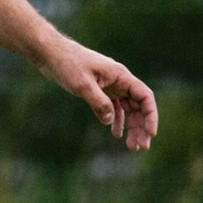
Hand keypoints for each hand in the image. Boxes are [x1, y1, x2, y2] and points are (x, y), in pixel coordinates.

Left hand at [42, 39, 157, 150]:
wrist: (52, 55)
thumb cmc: (68, 64)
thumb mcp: (83, 85)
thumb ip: (98, 102)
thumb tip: (109, 121)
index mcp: (120, 76)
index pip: (145, 96)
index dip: (151, 115)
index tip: (151, 133)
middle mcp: (119, 80)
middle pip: (138, 106)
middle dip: (142, 127)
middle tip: (140, 148)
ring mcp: (110, 85)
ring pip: (127, 108)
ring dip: (131, 127)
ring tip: (131, 146)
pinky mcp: (100, 90)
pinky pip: (114, 107)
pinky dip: (116, 120)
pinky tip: (116, 134)